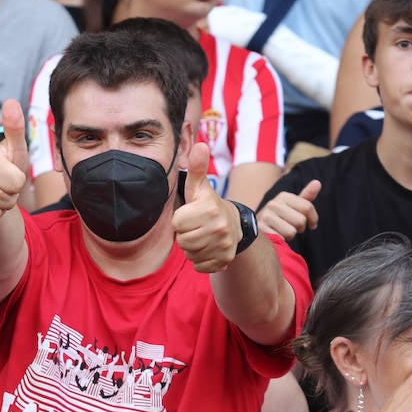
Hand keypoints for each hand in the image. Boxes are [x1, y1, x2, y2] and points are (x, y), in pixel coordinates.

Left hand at [173, 142, 240, 273]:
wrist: (234, 225)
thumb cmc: (208, 204)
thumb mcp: (200, 187)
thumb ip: (197, 167)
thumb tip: (200, 145)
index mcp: (209, 209)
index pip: (176, 223)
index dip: (180, 220)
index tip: (191, 215)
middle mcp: (219, 228)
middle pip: (182, 241)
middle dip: (186, 234)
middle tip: (196, 227)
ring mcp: (224, 247)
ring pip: (190, 255)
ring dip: (192, 248)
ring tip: (202, 236)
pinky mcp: (225, 261)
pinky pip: (199, 266)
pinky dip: (200, 260)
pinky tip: (207, 248)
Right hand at [256, 180, 319, 240]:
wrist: (254, 228)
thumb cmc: (278, 218)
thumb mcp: (292, 207)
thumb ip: (305, 197)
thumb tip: (317, 182)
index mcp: (283, 196)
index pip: (307, 207)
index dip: (313, 219)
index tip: (312, 225)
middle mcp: (273, 204)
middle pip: (301, 220)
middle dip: (299, 228)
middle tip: (291, 227)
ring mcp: (265, 217)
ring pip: (291, 232)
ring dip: (289, 236)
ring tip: (281, 232)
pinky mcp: (261, 230)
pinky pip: (282, 240)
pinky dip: (281, 242)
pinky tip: (275, 237)